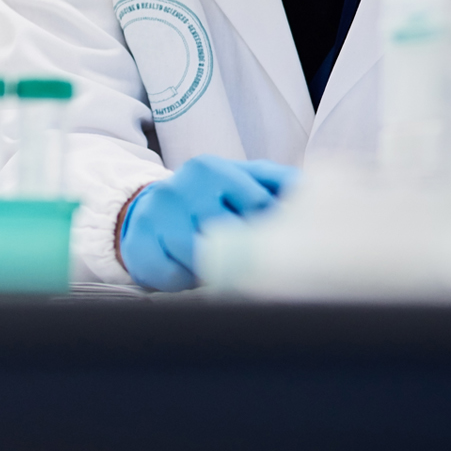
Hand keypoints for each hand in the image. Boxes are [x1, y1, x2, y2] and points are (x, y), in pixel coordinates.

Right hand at [119, 156, 299, 291]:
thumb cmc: (206, 201)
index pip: (258, 205)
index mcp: (212, 169)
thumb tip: (310, 190)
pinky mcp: (140, 244)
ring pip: (204, 260)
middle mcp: (182, 187)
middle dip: (242, 252)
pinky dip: (186, 280)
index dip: (271, 229)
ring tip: (211, 261)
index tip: (273, 239)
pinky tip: (184, 267)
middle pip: (231, 235)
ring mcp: (158, 216)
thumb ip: (275, 182)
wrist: (147, 212)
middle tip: (243, 256)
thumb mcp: (240, 181)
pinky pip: (176, 277)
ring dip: (213, 269)